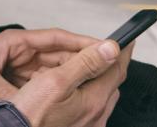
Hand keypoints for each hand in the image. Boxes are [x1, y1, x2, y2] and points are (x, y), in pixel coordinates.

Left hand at [0, 28, 100, 107]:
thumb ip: (4, 90)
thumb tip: (22, 104)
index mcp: (18, 42)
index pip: (57, 39)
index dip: (81, 41)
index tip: (103, 45)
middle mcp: (25, 53)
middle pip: (62, 56)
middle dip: (84, 61)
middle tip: (108, 69)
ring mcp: (24, 69)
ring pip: (56, 72)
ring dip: (74, 77)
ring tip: (96, 85)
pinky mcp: (20, 83)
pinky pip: (45, 86)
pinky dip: (58, 91)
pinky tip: (72, 99)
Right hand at [11, 39, 131, 126]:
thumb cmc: (29, 113)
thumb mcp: (55, 80)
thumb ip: (85, 63)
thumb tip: (110, 49)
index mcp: (94, 101)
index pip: (116, 69)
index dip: (121, 51)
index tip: (126, 39)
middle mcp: (96, 116)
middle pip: (109, 82)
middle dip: (102, 64)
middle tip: (91, 50)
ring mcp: (89, 125)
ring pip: (98, 94)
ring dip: (90, 78)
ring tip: (70, 69)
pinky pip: (88, 106)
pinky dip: (81, 92)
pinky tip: (65, 91)